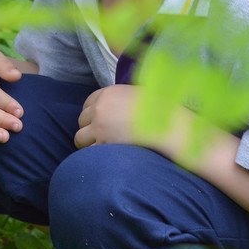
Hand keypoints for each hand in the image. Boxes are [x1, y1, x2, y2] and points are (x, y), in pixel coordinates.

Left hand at [75, 85, 193, 158]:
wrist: (168, 125)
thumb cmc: (158, 109)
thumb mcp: (135, 93)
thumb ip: (118, 98)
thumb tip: (113, 106)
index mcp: (107, 93)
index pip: (87, 104)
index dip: (91, 114)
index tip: (98, 122)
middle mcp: (99, 108)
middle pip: (81, 121)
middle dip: (89, 129)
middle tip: (101, 136)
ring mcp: (99, 126)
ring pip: (80, 138)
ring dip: (88, 143)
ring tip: (100, 147)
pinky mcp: (103, 143)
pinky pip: (89, 151)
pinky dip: (95, 155)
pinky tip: (105, 155)